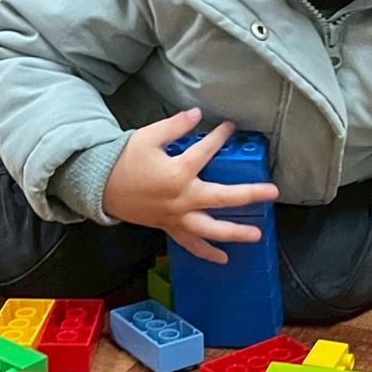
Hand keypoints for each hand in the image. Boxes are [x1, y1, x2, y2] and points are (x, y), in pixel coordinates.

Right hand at [104, 108, 278, 262]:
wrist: (99, 185)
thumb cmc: (124, 160)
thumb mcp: (148, 137)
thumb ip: (175, 126)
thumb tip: (196, 114)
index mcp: (178, 173)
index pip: (206, 151)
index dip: (220, 136)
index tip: (230, 126)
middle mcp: (181, 199)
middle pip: (222, 198)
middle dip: (249, 195)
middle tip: (272, 193)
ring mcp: (176, 216)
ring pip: (210, 229)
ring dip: (235, 232)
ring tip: (257, 235)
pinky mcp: (169, 227)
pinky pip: (191, 244)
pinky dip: (207, 252)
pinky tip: (223, 258)